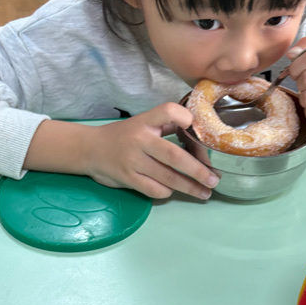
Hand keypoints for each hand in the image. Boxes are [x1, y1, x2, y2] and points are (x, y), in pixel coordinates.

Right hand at [79, 103, 219, 199]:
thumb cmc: (124, 135)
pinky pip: (154, 189)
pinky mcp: (128, 178)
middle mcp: (140, 139)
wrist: (91, 149)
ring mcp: (133, 161)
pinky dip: (168, 192)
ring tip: (205, 192)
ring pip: (167, 177)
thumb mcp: (143, 123)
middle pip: (174, 156)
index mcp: (145, 121)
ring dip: (190, 187)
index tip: (195, 127)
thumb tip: (200, 134)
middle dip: (198, 170)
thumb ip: (167, 125)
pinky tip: (175, 192)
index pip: (167, 111)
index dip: (183, 117)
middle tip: (215, 179)